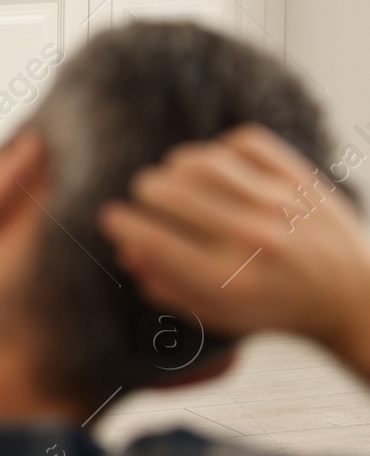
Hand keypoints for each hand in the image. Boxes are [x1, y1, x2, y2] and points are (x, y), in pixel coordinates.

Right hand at [98, 124, 369, 373]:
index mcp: (226, 280)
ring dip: (174, 165)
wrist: (350, 295)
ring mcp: (279, 204)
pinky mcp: (300, 178)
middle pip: (168, 193)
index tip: (110, 216)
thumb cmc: (271, 306)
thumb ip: (164, 286)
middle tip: (143, 196)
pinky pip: (243, 142)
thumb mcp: (214, 313)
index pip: (150, 238)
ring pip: (201, 160)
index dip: (119, 222)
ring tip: (173, 176)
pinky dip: (220, 148)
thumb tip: (124, 247)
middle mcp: (252, 240)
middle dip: (143, 191)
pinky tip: (217, 165)